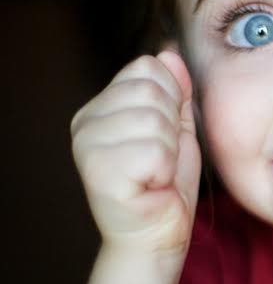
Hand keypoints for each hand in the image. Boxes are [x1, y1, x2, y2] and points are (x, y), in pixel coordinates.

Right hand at [71, 49, 200, 254]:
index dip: (172, 97)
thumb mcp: (176, 125)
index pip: (147, 66)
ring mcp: (86, 146)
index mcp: (100, 106)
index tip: (165, 131)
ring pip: (154, 120)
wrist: (159, 231)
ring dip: (169, 150)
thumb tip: (168, 52)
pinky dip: (165, 171)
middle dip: (171, 125)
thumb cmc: (167, 181)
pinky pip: (155, 151)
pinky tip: (151, 185)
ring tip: (156, 172)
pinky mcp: (97, 173)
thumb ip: (174, 89)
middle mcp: (84, 122)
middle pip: (151, 90)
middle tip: (161, 157)